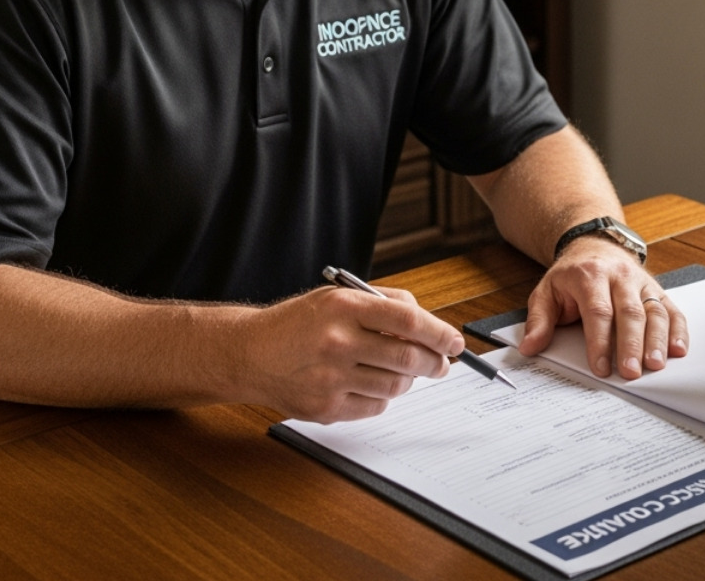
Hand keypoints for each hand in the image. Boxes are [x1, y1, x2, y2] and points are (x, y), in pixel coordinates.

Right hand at [241, 285, 464, 422]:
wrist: (249, 353)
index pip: (408, 321)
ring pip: (396, 386)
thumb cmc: (299, 323)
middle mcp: (337, 342)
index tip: (455, 342)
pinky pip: (375, 406)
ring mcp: (330, 378)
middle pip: (408, 358)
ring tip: (400, 371)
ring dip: (408, 380)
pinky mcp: (325, 408)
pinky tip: (369, 383)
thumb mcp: (338, 297)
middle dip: (434, 363)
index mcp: (344, 307)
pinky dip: (382, 396)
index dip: (439, 333)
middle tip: (441, 364)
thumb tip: (428, 323)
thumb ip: (385, 303)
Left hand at [519, 237, 688, 378]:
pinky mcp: (657, 289)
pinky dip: (678, 330)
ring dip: (657, 340)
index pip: (598, 311)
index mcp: (590, 276)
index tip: (600, 368)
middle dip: (631, 345)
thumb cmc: (571, 275)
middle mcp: (620, 276)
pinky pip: (672, 308)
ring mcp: (641, 282)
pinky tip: (678, 349)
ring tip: (656, 365)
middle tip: (631, 372)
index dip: (600, 342)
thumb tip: (529, 347)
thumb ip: (539, 320)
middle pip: (630, 312)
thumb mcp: (546, 291)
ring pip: (654, 311)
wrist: (594, 245)